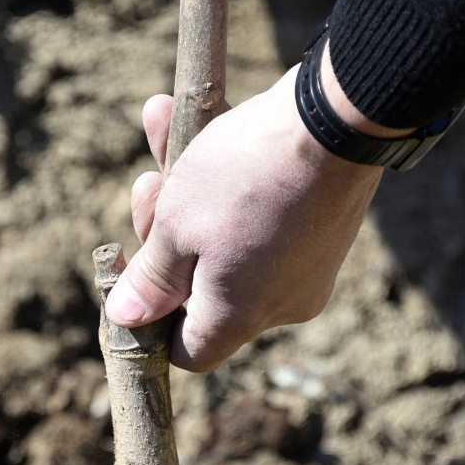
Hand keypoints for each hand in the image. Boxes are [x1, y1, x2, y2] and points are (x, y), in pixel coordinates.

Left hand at [104, 61, 389, 371]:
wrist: (339, 114)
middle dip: (164, 231)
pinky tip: (208, 114)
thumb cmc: (246, 176)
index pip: (190, 351)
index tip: (132, 272)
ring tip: (163, 121)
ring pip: (229, 235)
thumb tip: (126, 318)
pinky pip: (264, 211)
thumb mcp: (177, 225)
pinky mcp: (325, 223)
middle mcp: (281, 302)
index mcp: (240, 316)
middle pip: (202, 285)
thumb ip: (151, 277)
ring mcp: (309, 264)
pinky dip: (233, 171)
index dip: (152, 321)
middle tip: (147, 182)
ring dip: (188, 185)